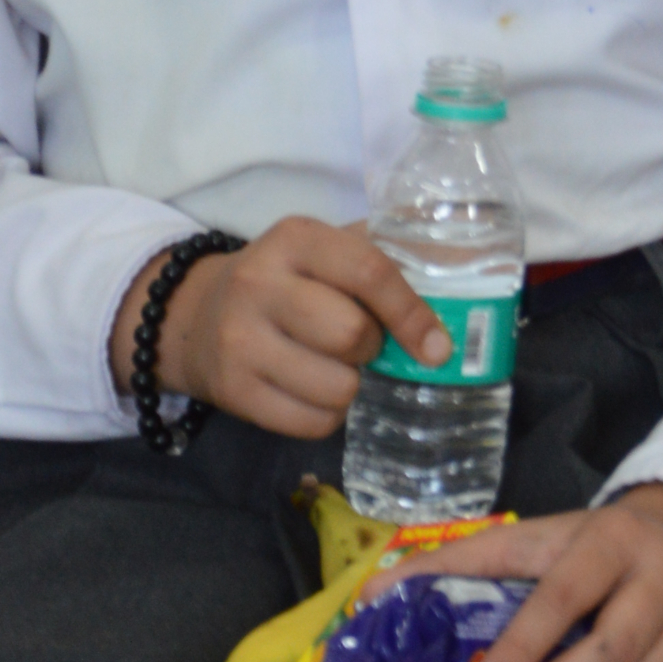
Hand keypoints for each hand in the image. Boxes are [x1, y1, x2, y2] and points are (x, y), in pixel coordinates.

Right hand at [112, 219, 448, 437]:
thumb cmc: (286, 281)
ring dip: (352, 387)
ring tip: (336, 368)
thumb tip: (467, 274)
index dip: (411, 312)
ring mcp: (239, 339)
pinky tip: (314, 392)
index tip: (438, 345)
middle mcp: (260, 284)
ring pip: (335, 386)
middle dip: (373, 348)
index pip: (370, 272)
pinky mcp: (231, 390)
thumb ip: (386, 256)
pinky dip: (327, 416)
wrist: (195, 316)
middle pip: (351, 334)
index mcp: (296, 239)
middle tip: (363, 346)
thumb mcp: (324, 251)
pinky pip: (309, 422)